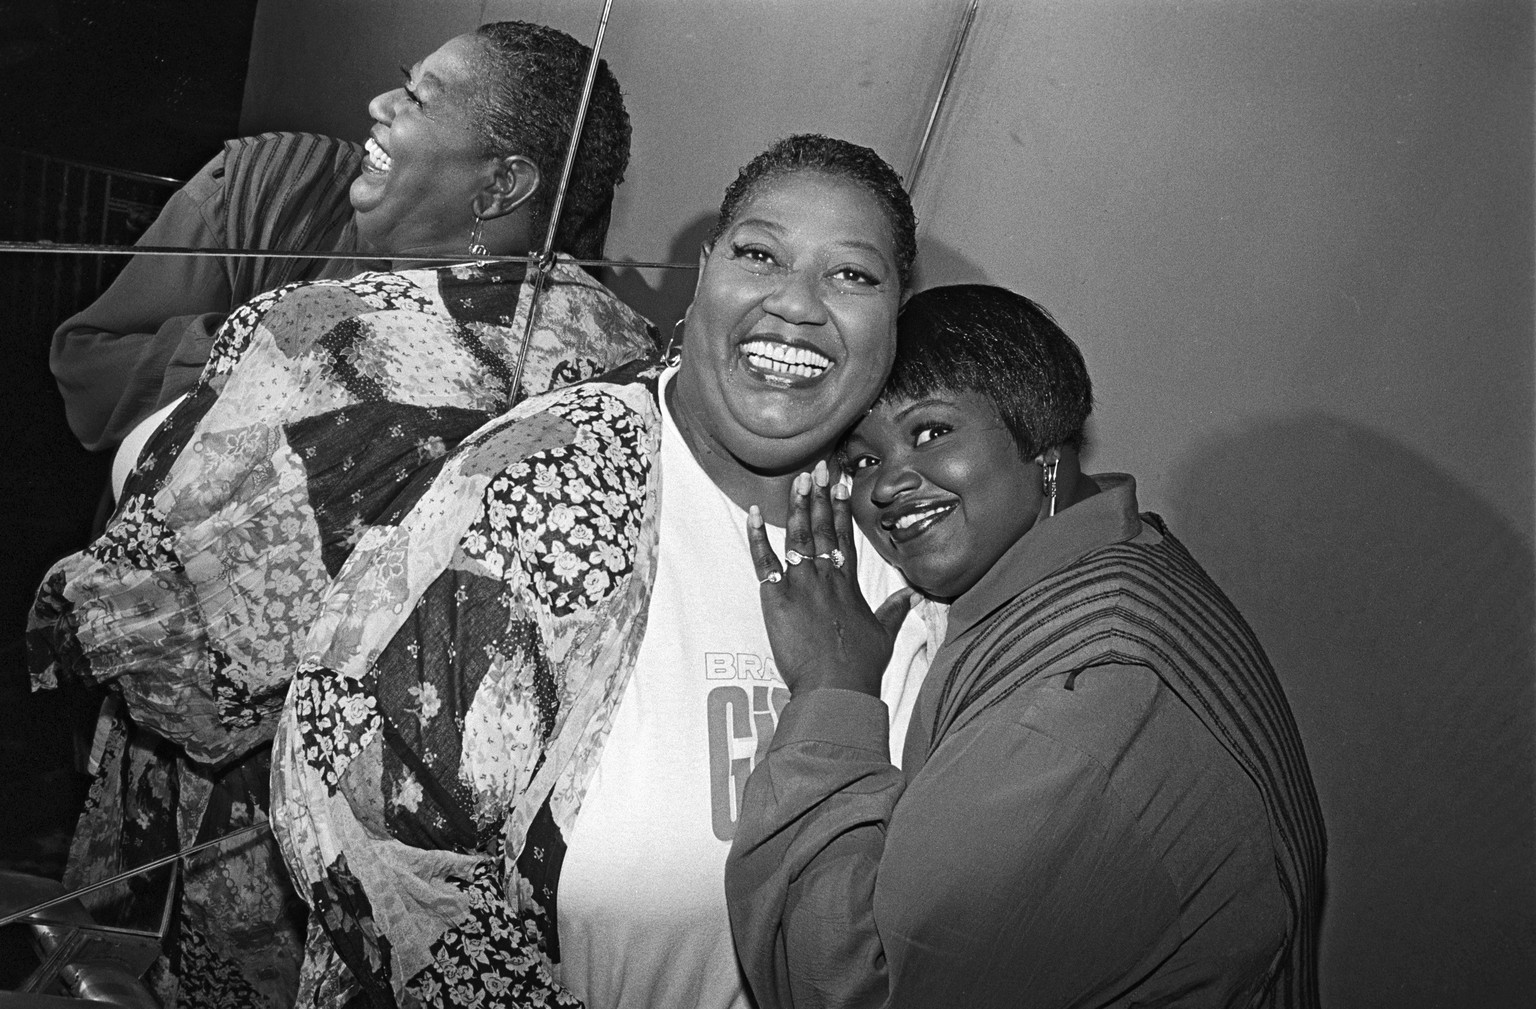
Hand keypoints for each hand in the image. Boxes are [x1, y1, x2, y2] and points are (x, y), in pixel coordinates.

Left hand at [748, 460, 914, 696]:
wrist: (835, 686)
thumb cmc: (860, 667)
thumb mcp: (883, 635)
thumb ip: (895, 611)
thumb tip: (914, 594)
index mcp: (848, 585)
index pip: (844, 537)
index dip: (841, 509)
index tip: (840, 484)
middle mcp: (826, 577)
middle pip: (822, 528)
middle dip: (819, 496)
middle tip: (816, 467)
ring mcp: (801, 585)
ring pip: (798, 537)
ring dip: (796, 506)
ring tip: (797, 480)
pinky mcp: (777, 598)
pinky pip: (764, 561)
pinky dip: (757, 537)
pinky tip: (754, 514)